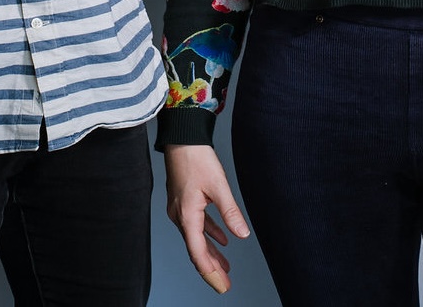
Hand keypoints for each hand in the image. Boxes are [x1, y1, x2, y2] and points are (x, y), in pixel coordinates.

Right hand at [164, 144, 249, 294]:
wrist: (182, 136)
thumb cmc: (197, 157)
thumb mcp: (218, 185)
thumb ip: (230, 212)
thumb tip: (242, 235)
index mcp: (187, 214)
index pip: (197, 252)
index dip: (210, 272)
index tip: (222, 285)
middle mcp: (180, 215)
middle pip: (195, 249)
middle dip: (211, 269)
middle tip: (225, 285)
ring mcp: (180, 208)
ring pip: (196, 238)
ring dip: (211, 253)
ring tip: (226, 268)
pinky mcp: (184, 200)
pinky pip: (197, 224)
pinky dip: (209, 234)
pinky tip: (222, 241)